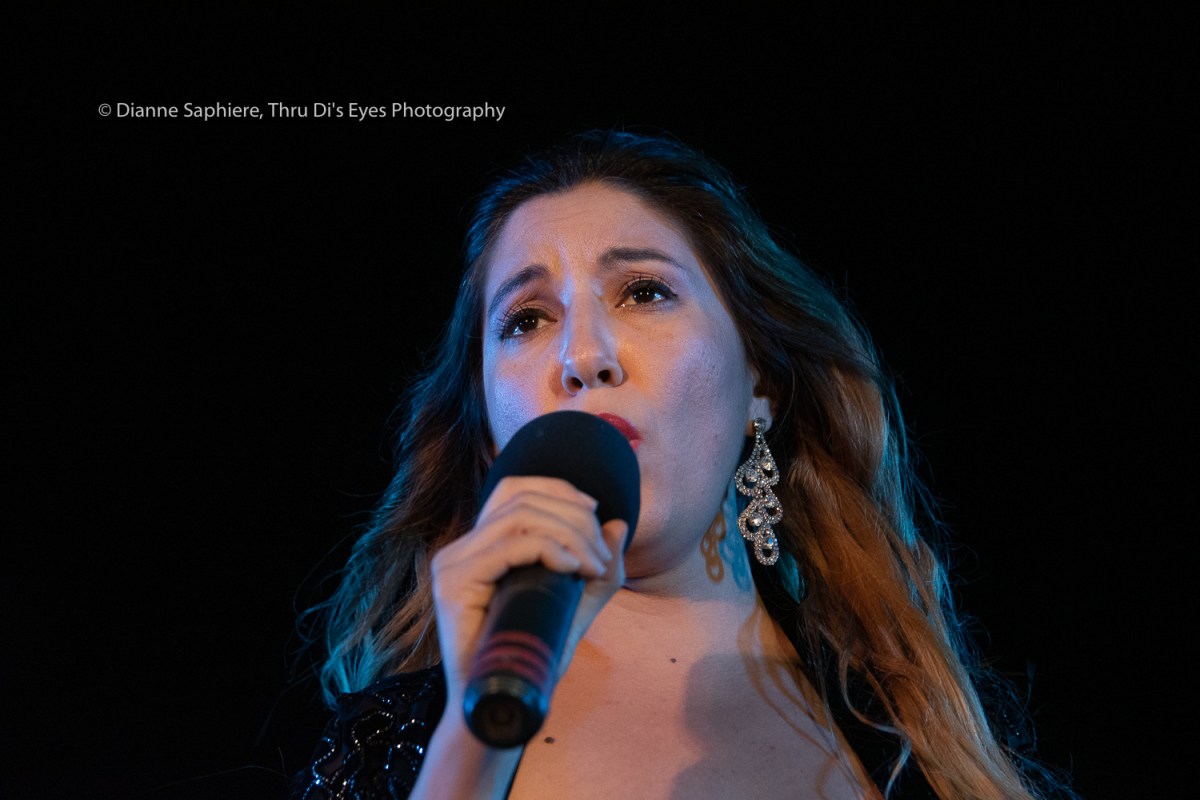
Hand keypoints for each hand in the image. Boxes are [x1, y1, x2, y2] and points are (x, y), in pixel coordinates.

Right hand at [430, 475, 627, 706]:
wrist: (500, 703)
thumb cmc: (534, 656)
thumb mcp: (577, 604)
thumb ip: (599, 568)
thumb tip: (619, 524)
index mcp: (479, 546)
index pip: (514, 488)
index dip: (559, 490)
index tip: (596, 512)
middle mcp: (460, 549)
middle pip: (521, 498)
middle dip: (574, 517)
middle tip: (602, 555)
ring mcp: (451, 564)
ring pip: (518, 516)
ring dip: (568, 533)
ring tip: (593, 564)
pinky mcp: (453, 584)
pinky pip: (509, 546)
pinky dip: (549, 549)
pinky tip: (573, 568)